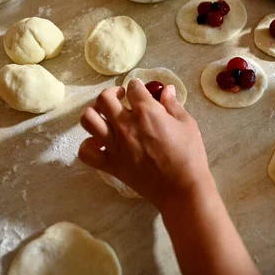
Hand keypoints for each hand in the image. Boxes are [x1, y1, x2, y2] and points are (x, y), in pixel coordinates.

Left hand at [79, 79, 212, 211]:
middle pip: (105, 98)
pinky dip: (88, 145)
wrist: (181, 188)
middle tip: (121, 98)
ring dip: (95, 113)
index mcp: (147, 112)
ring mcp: (114, 145)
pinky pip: (86, 151)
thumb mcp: (187, 124)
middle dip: (113, 93)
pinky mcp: (110, 164)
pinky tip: (100, 142)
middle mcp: (125, 125)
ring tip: (105, 116)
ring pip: (88, 119)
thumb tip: (167, 89)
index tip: (139, 89)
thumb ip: (173, 104)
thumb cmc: (189, 155)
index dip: (137, 86)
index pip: (134, 88)